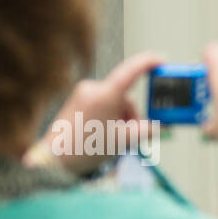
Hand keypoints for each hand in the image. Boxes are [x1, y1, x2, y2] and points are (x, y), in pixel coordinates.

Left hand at [38, 50, 164, 173]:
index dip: (149, 63)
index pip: (131, 71)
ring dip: (120, 119)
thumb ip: (147, 130)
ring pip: (115, 103)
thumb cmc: (88, 148)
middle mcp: (94, 88)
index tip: (162, 60)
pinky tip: (102, 134)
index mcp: (106, 95)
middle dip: (132, 117)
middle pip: (126, 98)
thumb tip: (158, 125)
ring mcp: (84, 93)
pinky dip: (110, 117)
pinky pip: (104, 104)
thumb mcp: (125, 141)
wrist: (56, 158)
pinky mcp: (78, 100)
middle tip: (129, 136)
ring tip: (111, 139)